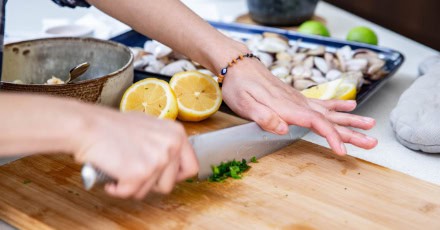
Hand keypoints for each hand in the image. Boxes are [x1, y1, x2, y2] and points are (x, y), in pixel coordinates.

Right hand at [73, 110, 197, 198]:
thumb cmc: (112, 125)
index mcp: (177, 133)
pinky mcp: (140, 173)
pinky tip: (111, 173)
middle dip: (150, 184)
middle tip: (133, 170)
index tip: (161, 176)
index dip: (175, 177)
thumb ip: (164, 142)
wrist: (88, 126)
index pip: (191, 167)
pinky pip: (130, 193)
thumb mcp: (149, 127)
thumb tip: (172, 161)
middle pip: (169, 185)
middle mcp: (171, 145)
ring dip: (133, 185)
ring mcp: (157, 159)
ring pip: (149, 192)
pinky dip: (117, 188)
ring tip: (120, 167)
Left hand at [221, 58, 376, 154]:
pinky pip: (322, 102)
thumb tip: (283, 129)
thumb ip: (264, 116)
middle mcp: (297, 102)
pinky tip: (351, 105)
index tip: (343, 151)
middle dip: (351, 131)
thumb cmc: (239, 85)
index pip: (316, 123)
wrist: (238, 64)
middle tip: (372, 141)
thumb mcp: (244, 104)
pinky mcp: (296, 97)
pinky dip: (338, 104)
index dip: (332, 137)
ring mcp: (299, 99)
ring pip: (330, 111)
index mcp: (286, 107)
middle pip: (329, 118)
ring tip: (371, 125)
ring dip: (351, 119)